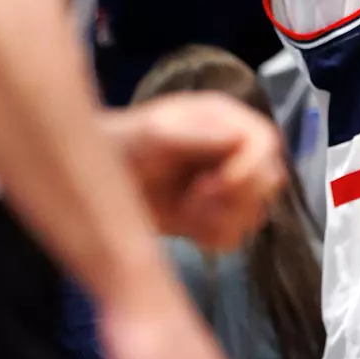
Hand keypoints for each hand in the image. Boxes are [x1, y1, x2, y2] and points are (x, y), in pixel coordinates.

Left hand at [111, 92, 285, 250]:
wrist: (90, 183)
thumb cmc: (118, 147)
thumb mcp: (153, 134)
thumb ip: (196, 135)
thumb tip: (236, 139)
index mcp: (226, 121)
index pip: (266, 142)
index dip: (249, 168)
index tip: (214, 185)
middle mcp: (235, 150)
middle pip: (270, 179)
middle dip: (236, 197)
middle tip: (196, 200)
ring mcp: (228, 185)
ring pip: (256, 212)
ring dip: (223, 219)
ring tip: (186, 211)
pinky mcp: (216, 216)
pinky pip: (236, 236)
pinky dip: (213, 237)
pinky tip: (187, 225)